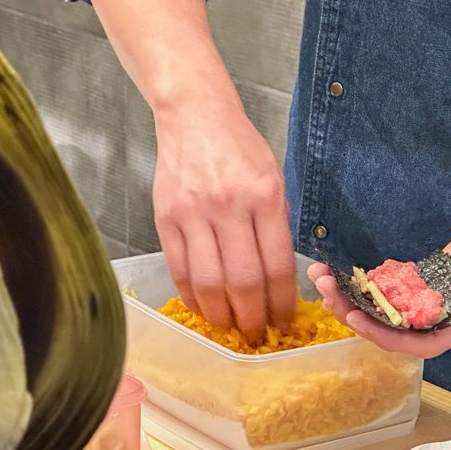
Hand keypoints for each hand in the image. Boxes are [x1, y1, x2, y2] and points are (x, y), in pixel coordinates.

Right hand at [152, 82, 295, 337]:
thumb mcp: (275, 180)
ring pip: (208, 282)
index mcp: (264, 198)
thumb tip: (280, 278)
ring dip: (220, 315)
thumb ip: (277, 226)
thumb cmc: (242, 150)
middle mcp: (229, 207)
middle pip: (242, 281)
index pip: (276, 265)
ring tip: (231, 327)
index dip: (281, 302)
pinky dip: (192, 296)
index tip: (285, 321)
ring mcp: (193, 214)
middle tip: (258, 333)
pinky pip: (179, 270)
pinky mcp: (165, 218)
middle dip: (252, 317)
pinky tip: (204, 307)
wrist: (195, 116)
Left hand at [308, 183, 450, 356]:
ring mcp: (448, 297)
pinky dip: (374, 286)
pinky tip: (348, 274)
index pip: (428, 341)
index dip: (390, 337)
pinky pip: (402, 293)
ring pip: (397, 314)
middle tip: (325, 291)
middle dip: (361, 317)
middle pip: (403, 332)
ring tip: (324, 280)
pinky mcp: (440, 279)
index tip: (356, 319)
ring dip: (360, 301)